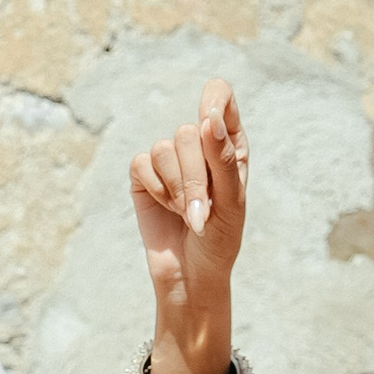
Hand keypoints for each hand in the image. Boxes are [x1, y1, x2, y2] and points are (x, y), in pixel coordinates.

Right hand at [129, 80, 248, 373]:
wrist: (190, 276)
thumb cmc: (220, 240)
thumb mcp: (231, 202)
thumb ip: (223, 160)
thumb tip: (207, 121)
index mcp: (229, 144)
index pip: (219, 96)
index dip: (213, 101)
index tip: (211, 122)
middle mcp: (198, 145)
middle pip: (188, 132)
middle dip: (194, 177)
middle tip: (201, 211)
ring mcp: (169, 160)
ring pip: (164, 149)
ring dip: (176, 190)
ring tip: (186, 214)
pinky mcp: (143, 175)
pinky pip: (142, 165)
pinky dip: (155, 191)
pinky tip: (165, 209)